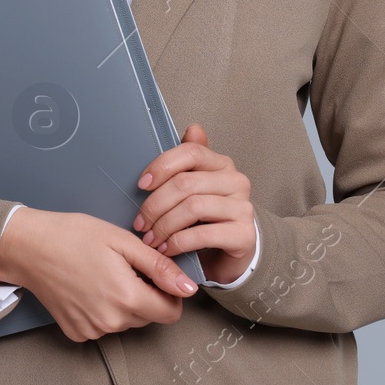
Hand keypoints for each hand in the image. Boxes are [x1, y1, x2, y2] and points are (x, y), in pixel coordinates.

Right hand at [0, 207, 196, 341]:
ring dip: (123, 303)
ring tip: (101, 275)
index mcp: (127, 297)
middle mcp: (111, 321)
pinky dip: (101, 310)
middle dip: (145, 294)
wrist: (27, 247)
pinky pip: (103, 326)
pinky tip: (86, 288)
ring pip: (126, 322)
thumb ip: (159, 266)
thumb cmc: (72, 236)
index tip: (154, 274)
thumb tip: (189, 288)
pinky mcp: (77, 333)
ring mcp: (92, 330)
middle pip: (149, 316)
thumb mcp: (121, 241)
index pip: (171, 312)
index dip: (169, 292)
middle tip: (122, 267)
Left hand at [132, 123, 255, 284]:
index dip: (161, 165)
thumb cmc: (207, 219)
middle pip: (185, 183)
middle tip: (140, 223)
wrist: (231, 255)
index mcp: (221, 164)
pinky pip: (203, 234)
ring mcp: (243, 208)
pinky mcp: (244, 235)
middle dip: (155, 205)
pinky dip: (178, 242)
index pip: (191, 152)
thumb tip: (193, 128)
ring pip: (192, 207)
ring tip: (151, 239)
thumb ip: (189, 161)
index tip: (141, 184)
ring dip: (164, 226)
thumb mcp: (195, 189)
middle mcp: (236, 182)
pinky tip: (167, 249)